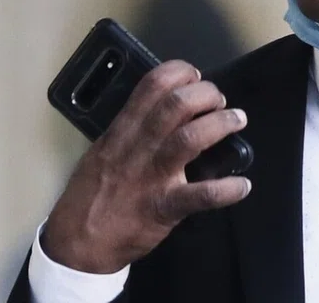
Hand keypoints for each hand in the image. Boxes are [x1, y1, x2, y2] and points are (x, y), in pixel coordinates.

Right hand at [41, 60, 251, 272]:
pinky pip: (200, 196)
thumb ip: (132, 130)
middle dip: (206, 94)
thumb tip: (164, 108)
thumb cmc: (90, 196)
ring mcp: (151, 178)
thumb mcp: (103, 151)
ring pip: (190, 139)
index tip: (194, 76)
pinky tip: (241, 185)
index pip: (151, 85)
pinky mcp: (163, 208)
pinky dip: (226, 189)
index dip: (180, 73)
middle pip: (176, 106)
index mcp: (122, 132)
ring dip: (221, 124)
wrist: (76, 245)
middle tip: (219, 100)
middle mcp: (137, 149)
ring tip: (236, 120)